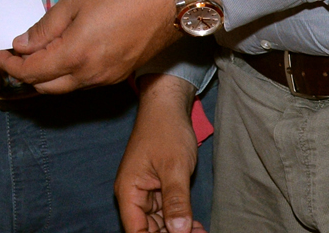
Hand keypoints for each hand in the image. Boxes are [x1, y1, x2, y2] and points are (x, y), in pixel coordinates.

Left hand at [0, 0, 177, 92]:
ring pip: (63, 87)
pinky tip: (63, 52)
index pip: (30, 72)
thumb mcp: (75, 1)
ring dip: (44, 75)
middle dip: (23, 73)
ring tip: (36, 51)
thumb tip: (21, 45)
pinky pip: (81, 82)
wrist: (167, 3)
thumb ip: (45, 27)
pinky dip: (65, 73)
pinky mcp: (116, 77)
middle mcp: (88, 75)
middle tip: (12, 53)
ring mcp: (104, 79)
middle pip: (44, 87)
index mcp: (74, 56)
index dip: (8, 64)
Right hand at [116, 75, 200, 232]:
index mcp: (129, 192)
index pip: (136, 231)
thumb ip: (176, 201)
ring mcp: (146, 193)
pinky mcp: (157, 190)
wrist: (167, 107)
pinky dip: (180, 221)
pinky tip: (196, 226)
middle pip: (148, 230)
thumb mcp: (174, 167)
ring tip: (200, 232)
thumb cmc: (166, 131)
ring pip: (159, 224)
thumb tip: (179, 231)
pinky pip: (166, 213)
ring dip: (178, 230)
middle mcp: (133, 196)